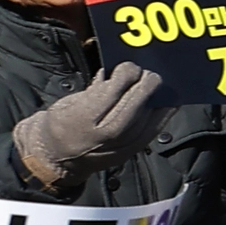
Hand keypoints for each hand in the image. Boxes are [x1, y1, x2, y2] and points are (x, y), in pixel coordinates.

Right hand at [11, 65, 166, 185]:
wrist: (57, 157)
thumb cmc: (63, 124)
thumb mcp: (70, 101)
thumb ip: (96, 87)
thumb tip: (117, 71)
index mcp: (84, 115)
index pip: (114, 88)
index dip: (127, 72)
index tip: (129, 66)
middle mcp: (104, 132)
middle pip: (135, 101)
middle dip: (145, 82)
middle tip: (148, 73)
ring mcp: (120, 144)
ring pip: (147, 115)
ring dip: (156, 96)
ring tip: (156, 84)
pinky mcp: (131, 151)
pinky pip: (153, 130)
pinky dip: (163, 114)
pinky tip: (167, 102)